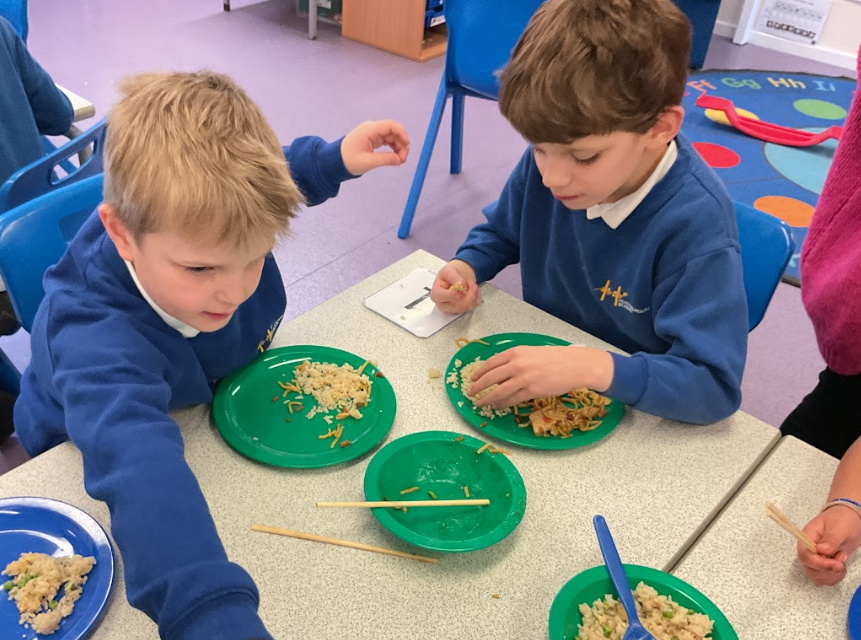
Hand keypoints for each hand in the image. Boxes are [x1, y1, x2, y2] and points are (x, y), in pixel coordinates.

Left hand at [341, 120, 409, 174]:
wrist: (335, 161)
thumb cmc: (349, 161)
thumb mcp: (368, 162)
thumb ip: (385, 160)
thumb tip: (400, 160)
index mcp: (369, 130)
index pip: (390, 125)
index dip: (402, 133)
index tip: (407, 145)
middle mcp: (371, 128)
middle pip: (393, 131)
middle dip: (401, 143)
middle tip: (403, 159)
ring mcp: (372, 133)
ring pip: (391, 136)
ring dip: (398, 147)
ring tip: (400, 160)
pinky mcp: (373, 139)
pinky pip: (387, 140)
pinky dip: (393, 148)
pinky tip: (395, 157)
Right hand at [430, 260, 480, 313]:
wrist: (455, 277)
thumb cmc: (449, 275)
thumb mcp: (448, 270)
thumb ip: (454, 277)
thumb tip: (462, 285)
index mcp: (436, 294)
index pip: (441, 298)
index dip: (452, 295)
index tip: (462, 288)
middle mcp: (443, 305)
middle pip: (456, 306)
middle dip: (468, 294)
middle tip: (470, 281)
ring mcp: (453, 309)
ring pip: (466, 307)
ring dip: (473, 293)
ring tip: (471, 283)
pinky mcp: (462, 310)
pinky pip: (472, 306)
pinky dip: (476, 296)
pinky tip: (472, 289)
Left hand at [467, 346, 613, 409]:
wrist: (573, 365)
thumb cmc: (554, 358)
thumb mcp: (531, 353)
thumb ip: (515, 360)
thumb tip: (500, 373)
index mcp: (516, 352)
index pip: (490, 363)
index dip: (479, 372)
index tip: (472, 378)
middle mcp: (517, 364)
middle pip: (490, 377)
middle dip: (477, 386)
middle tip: (470, 393)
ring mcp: (524, 378)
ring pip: (498, 391)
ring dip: (486, 398)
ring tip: (480, 403)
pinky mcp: (531, 391)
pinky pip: (512, 399)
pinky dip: (502, 404)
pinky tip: (497, 406)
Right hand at [797, 505, 860, 584]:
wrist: (848, 520)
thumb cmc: (842, 519)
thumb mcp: (839, 527)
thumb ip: (831, 539)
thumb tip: (821, 551)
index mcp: (807, 538)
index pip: (804, 555)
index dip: (820, 564)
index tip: (837, 564)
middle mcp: (808, 550)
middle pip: (809, 569)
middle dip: (828, 570)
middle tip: (841, 560)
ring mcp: (815, 559)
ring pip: (817, 577)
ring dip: (833, 574)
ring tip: (841, 559)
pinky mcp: (823, 566)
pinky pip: (825, 579)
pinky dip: (835, 577)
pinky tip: (841, 565)